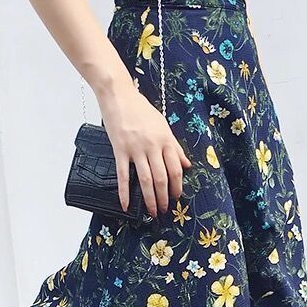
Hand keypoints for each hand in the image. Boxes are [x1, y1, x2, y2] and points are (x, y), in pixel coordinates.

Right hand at [98, 81, 191, 217]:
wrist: (119, 95)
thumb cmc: (141, 110)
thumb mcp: (163, 126)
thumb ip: (175, 147)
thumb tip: (187, 165)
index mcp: (166, 140)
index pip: (176, 169)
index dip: (177, 186)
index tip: (176, 197)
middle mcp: (153, 146)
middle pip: (162, 178)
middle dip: (164, 198)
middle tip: (164, 210)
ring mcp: (136, 149)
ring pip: (146, 180)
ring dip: (150, 199)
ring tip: (152, 211)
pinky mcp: (120, 150)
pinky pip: (123, 175)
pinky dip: (125, 192)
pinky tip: (126, 205)